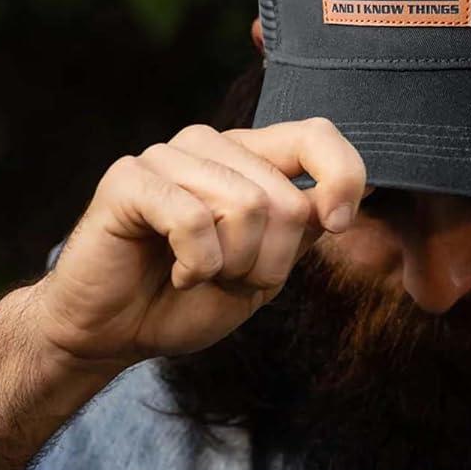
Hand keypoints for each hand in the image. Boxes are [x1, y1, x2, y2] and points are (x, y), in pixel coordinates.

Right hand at [26, 118, 366, 367]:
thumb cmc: (187, 300)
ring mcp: (168, 156)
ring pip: (247, 207)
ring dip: (234, 265)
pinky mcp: (130, 178)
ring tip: (200, 274)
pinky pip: (195, 221)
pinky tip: (178, 272)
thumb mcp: (266, 269)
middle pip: (286, 198)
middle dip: (271, 262)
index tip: (338, 224)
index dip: (343, 177)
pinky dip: (197, 264)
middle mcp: (211, 145)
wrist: (114, 333)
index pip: (316, 135)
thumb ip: (302, 229)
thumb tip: (356, 194)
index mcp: (249, 159)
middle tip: (230, 278)